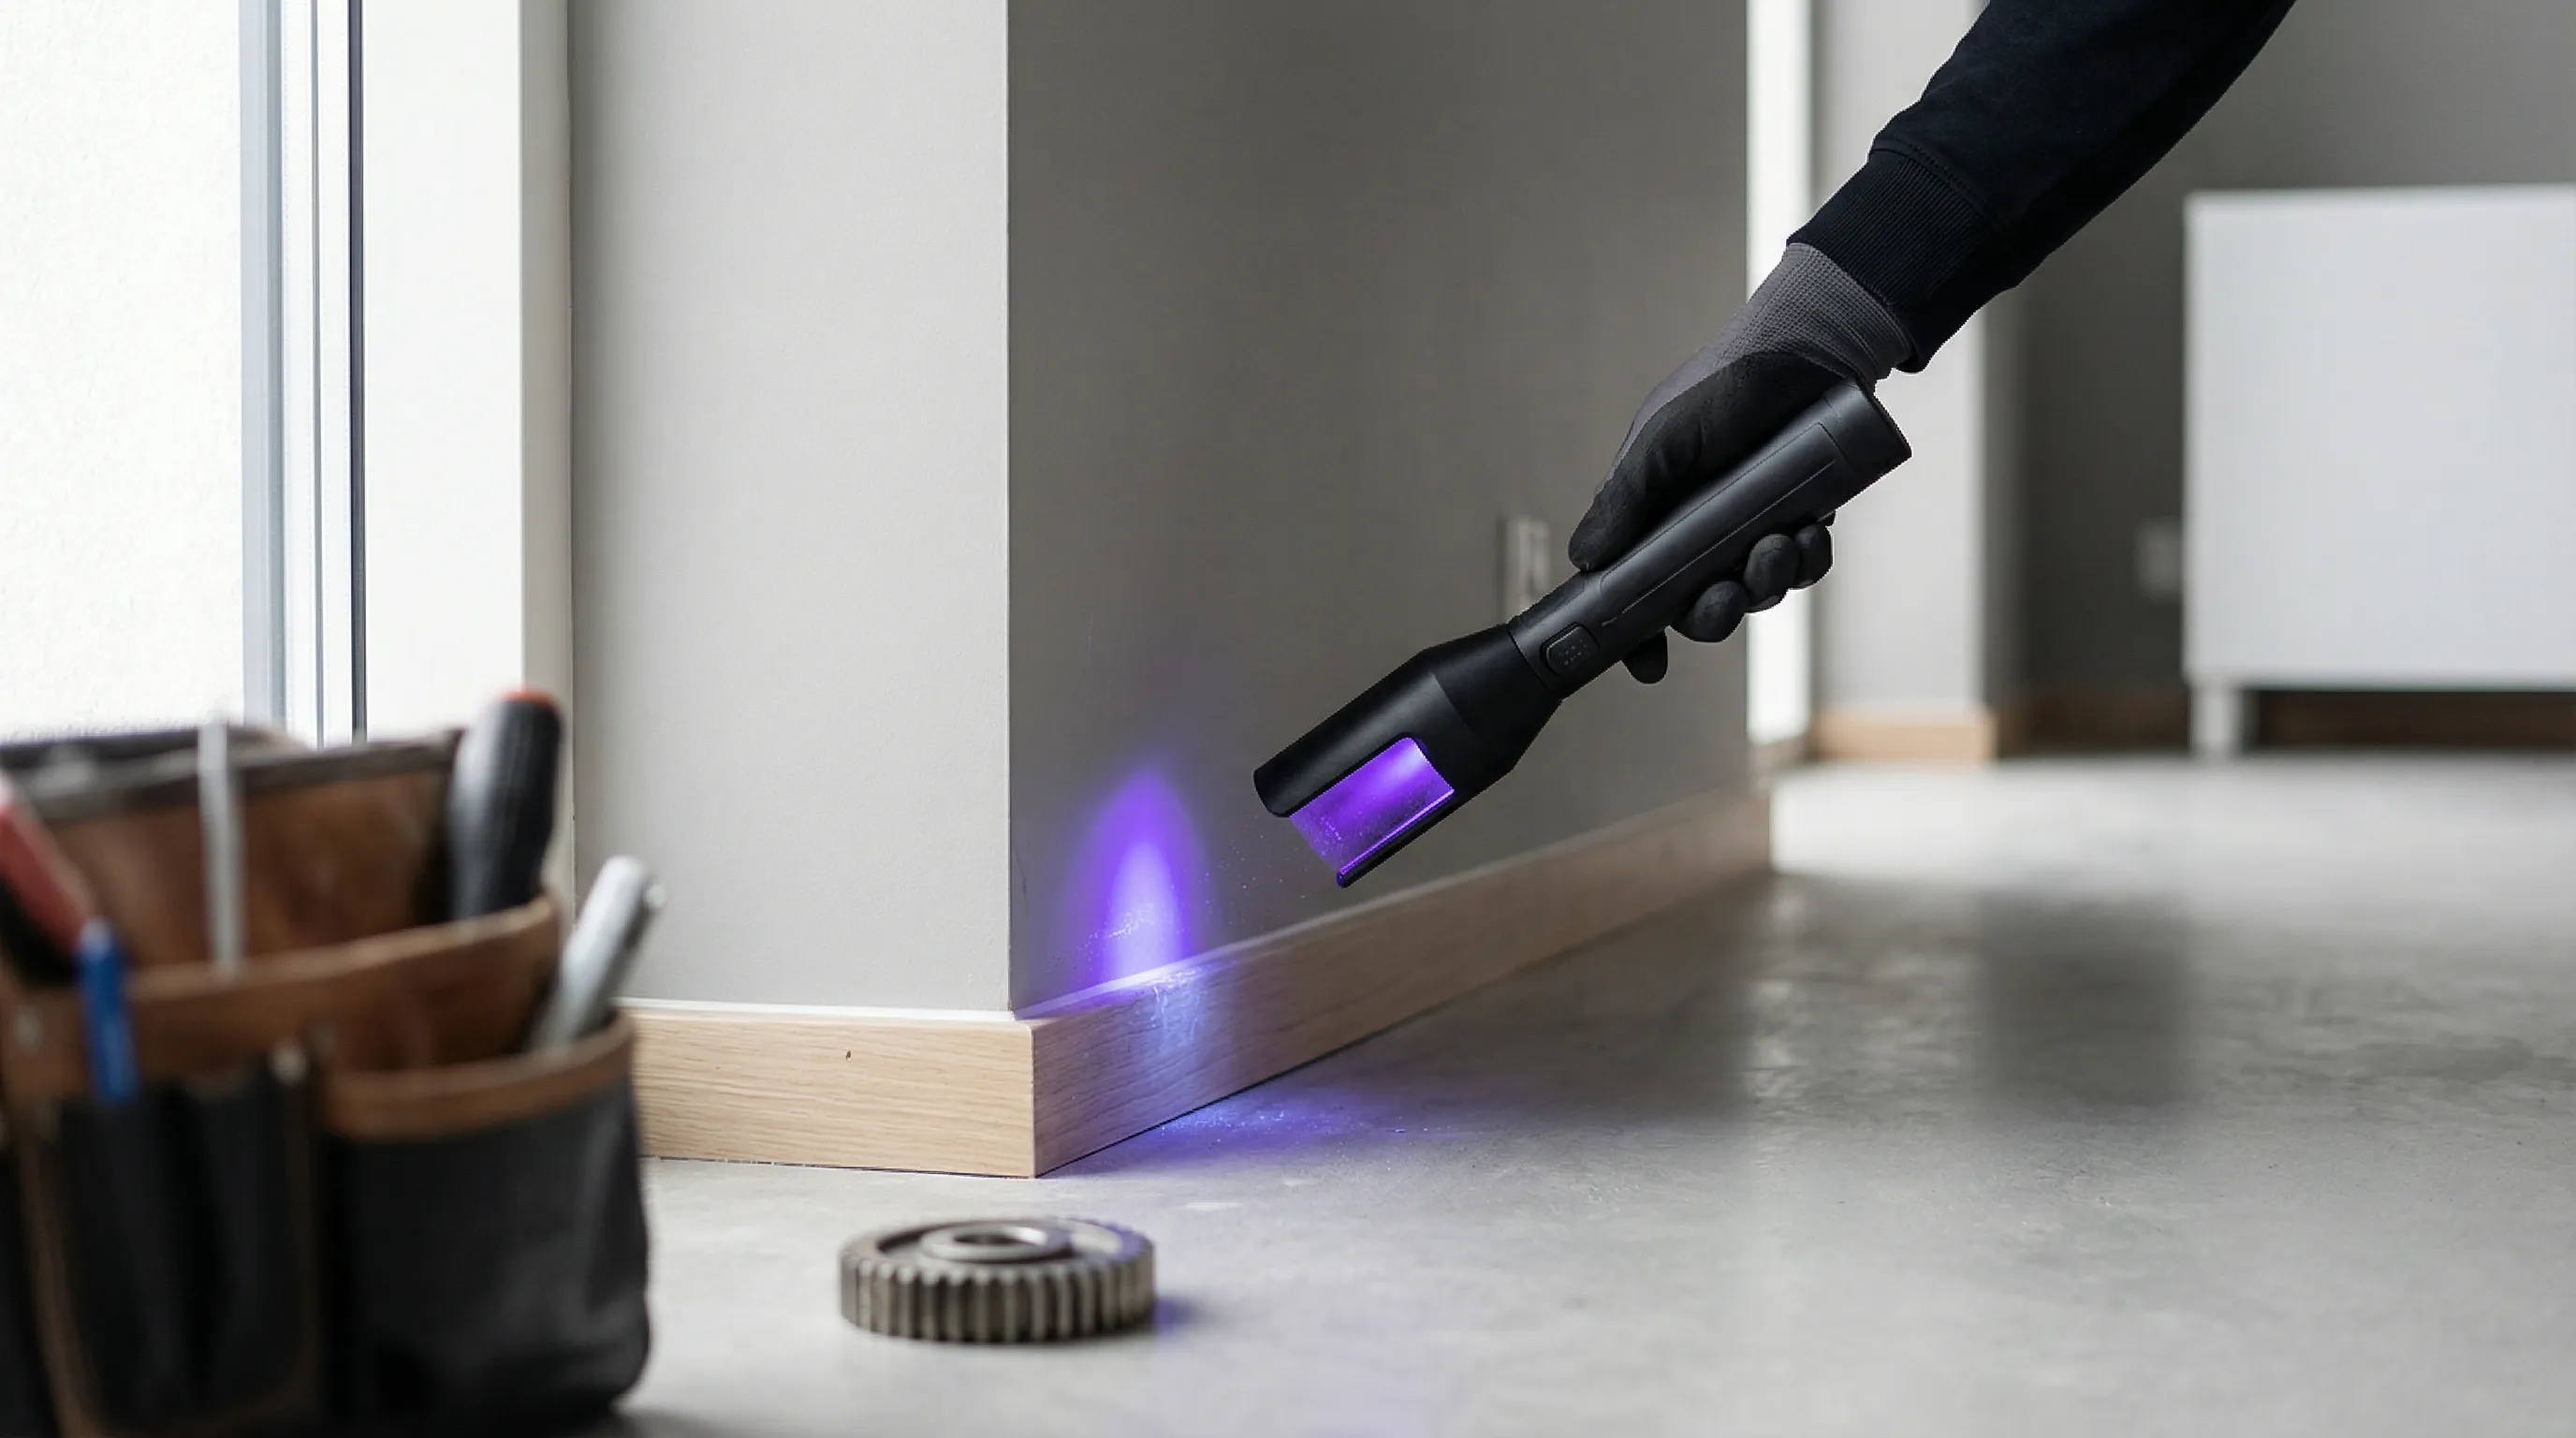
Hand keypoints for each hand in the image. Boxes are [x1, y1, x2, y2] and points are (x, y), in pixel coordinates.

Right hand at [1568, 245, 1908, 682]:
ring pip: (1752, 592)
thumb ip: (1625, 497)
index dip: (1637, 636)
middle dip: (1713, 613)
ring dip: (1765, 583)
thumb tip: (1585, 559)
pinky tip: (1810, 531)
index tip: (1649, 665)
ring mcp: (1749, 531)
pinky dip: (1806, 560)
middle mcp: (1697, 535)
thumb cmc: (1722, 387)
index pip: (1634, 592)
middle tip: (1726, 592)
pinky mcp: (1797, 522)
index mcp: (1652, 519)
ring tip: (1779, 544)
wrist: (1806, 350)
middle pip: (1696, 608)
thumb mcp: (1663, 438)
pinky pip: (1801, 566)